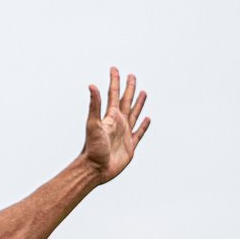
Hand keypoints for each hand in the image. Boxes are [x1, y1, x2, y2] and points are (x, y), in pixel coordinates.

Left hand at [82, 67, 149, 183]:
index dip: (115, 81)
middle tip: (132, 75)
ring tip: (143, 92)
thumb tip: (92, 85)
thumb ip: (94, 105)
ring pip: (134, 114)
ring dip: (138, 103)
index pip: (113, 95)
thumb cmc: (92, 148)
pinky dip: (143, 126)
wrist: (95, 169)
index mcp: (111, 117)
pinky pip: (139, 133)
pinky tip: (147, 119)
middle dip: (129, 88)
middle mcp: (118, 123)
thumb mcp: (93, 124)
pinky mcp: (130, 146)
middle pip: (126, 101)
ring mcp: (124, 134)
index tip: (114, 69)